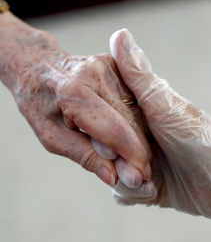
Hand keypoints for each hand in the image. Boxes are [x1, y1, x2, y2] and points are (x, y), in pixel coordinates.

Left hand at [0, 12, 151, 186]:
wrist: (37, 66)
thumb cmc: (40, 103)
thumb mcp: (52, 136)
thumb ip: (84, 156)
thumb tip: (114, 177)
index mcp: (73, 92)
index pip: (114, 128)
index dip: (131, 154)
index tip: (141, 176)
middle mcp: (95, 73)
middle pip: (130, 119)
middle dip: (139, 148)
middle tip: (140, 171)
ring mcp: (108, 65)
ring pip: (136, 108)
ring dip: (138, 134)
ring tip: (130, 152)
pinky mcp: (116, 64)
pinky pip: (133, 98)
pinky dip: (134, 118)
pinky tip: (128, 129)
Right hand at [110, 29, 210, 238]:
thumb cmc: (196, 136)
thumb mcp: (161, 103)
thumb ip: (137, 74)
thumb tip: (119, 34)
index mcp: (137, 116)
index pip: (103, 121)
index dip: (100, 133)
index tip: (108, 145)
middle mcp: (136, 139)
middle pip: (106, 151)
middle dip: (117, 164)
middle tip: (138, 170)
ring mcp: (141, 163)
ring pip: (114, 174)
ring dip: (129, 183)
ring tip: (149, 183)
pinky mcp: (147, 185)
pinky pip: (126, 192)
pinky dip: (134, 195)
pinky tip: (151, 191)